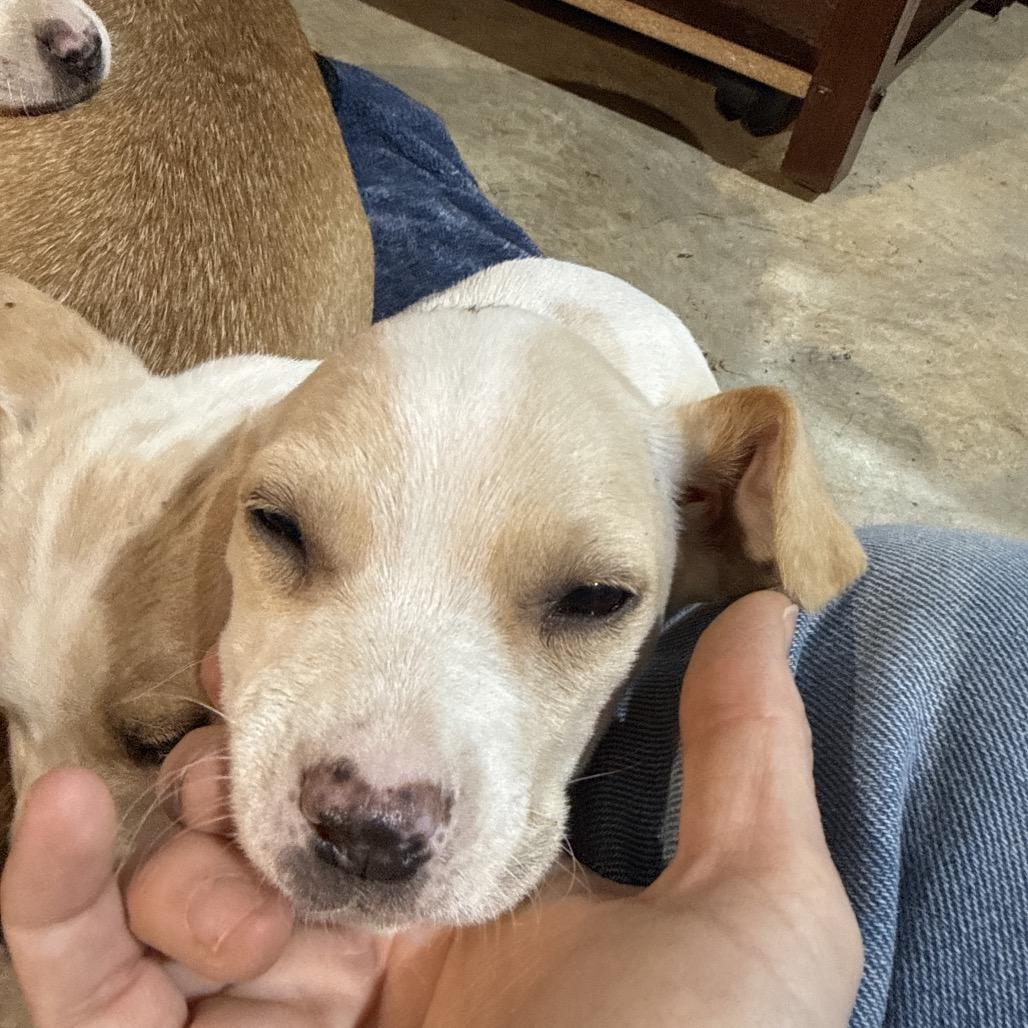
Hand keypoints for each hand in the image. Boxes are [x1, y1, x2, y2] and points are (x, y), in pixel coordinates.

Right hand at [1, 592, 861, 1026]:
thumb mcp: (750, 916)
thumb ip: (743, 757)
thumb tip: (765, 608)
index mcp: (473, 908)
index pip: (380, 785)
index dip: (337, 711)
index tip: (306, 637)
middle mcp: (362, 959)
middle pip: (263, 824)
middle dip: (248, 777)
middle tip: (264, 757)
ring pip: (166, 895)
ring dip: (179, 853)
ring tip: (237, 876)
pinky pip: (77, 991)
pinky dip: (48, 897)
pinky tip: (55, 806)